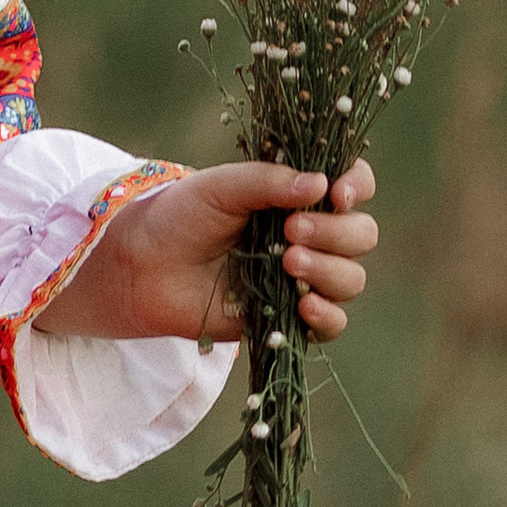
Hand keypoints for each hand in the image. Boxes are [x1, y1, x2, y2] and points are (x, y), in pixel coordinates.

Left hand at [38, 159, 379, 347]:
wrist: (145, 267)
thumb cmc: (181, 215)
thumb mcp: (220, 186)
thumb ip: (268, 181)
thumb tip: (320, 184)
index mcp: (298, 194)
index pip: (353, 185)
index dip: (356, 188)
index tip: (336, 193)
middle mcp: (311, 234)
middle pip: (362, 235)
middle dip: (335, 232)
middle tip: (292, 230)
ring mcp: (303, 277)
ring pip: (352, 279)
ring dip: (330, 270)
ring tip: (288, 261)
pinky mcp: (291, 317)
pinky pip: (333, 324)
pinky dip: (328, 315)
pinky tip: (305, 306)